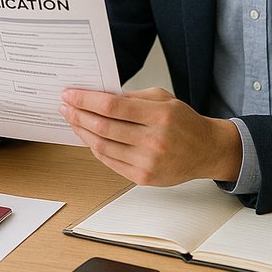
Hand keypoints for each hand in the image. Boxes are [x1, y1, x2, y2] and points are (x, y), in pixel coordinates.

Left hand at [59, 87, 241, 185]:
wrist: (206, 151)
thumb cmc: (184, 122)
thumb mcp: (162, 98)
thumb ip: (131, 97)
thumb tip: (97, 96)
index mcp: (160, 115)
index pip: (112, 106)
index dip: (86, 100)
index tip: (69, 94)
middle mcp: (154, 140)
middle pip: (103, 127)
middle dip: (78, 115)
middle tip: (65, 106)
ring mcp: (148, 162)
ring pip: (103, 146)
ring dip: (82, 132)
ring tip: (73, 121)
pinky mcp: (143, 178)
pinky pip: (109, 161)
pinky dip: (94, 148)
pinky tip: (88, 137)